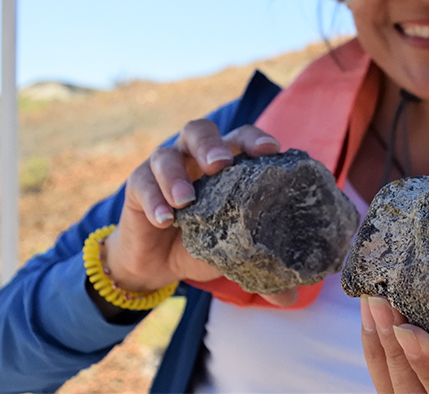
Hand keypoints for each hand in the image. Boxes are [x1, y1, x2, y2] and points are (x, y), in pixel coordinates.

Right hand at [101, 120, 298, 305]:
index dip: (255, 139)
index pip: (241, 138)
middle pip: (200, 131)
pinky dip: (153, 199)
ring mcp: (164, 168)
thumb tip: (290, 297)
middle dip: (211, 144)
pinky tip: (164, 219)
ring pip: (166, 155)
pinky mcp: (138, 186)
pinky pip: (142, 183)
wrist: (156, 263)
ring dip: (176, 175)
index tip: (270, 150)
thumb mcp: (232, 255)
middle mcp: (194, 157)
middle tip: (220, 164)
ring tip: (186, 202)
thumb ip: (261, 269)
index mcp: (226, 163)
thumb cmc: (202, 243)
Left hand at [360, 296, 428, 393]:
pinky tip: (376, 328)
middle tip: (379, 299)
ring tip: (370, 305)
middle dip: (391, 344)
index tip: (408, 330)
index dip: (428, 364)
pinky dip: (379, 358)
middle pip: (408, 389)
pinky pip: (388, 389)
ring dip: (378, 347)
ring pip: (389, 389)